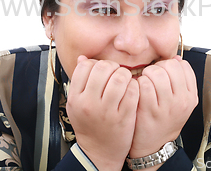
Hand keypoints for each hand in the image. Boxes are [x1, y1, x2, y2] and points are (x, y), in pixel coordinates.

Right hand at [66, 56, 138, 170]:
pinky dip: (134, 86)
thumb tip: (82, 57)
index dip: (96, 64)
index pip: (85, 66)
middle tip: (116, 74)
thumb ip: (79, 81)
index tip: (102, 72)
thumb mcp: (77, 104)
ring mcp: (107, 111)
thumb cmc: (89, 124)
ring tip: (125, 82)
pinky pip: (132, 90)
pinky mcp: (124, 117)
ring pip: (120, 77)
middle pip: (103, 68)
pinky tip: (132, 91)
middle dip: (113, 67)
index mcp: (76, 98)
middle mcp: (89, 104)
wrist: (99, 152)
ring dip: (125, 75)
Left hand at [129, 56, 197, 160]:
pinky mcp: (150, 110)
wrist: (153, 146)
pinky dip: (138, 83)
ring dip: (146, 74)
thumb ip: (180, 80)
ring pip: (156, 73)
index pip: (183, 65)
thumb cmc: (164, 119)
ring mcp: (166, 106)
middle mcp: (182, 101)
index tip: (164, 73)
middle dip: (157, 67)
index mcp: (191, 96)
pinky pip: (144, 84)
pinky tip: (138, 90)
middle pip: (170, 65)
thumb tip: (175, 57)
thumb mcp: (179, 101)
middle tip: (151, 77)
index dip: (170, 64)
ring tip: (144, 82)